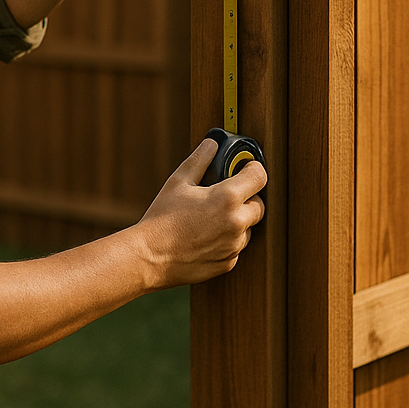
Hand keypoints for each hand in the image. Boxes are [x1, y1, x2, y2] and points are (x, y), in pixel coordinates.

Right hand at [132, 136, 265, 285]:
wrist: (149, 257)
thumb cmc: (161, 219)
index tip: (246, 168)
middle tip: (223, 196)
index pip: (259, 176)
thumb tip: (212, 144)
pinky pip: (235, 247)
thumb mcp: (178, 182)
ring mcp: (234, 245)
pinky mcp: (228, 263)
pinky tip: (204, 237)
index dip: (253, 169)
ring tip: (208, 219)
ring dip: (236, 221)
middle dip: (246, 198)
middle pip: (259, 205)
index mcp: (227, 198)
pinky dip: (226, 241)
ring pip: (247, 228)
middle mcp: (237, 222)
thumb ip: (199, 160)